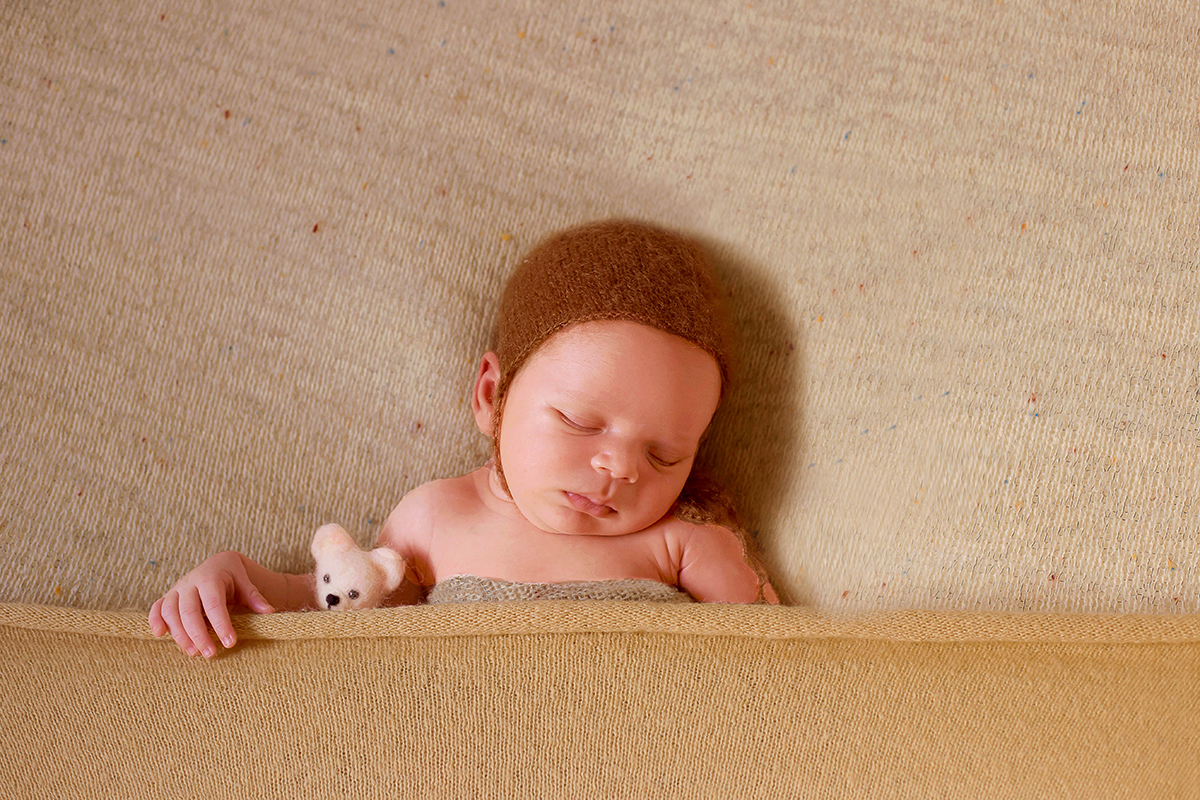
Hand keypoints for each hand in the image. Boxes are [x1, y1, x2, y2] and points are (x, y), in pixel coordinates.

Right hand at [148, 551, 274, 657]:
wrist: (219, 564)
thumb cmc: (235, 576)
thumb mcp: (246, 581)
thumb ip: (254, 597)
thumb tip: (269, 612)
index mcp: (211, 576)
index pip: (214, 603)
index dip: (221, 624)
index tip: (230, 642)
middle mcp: (191, 581)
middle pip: (189, 610)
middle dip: (199, 634)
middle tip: (210, 654)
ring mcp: (178, 589)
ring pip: (171, 611)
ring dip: (180, 634)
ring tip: (194, 653)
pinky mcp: (169, 596)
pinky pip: (157, 607)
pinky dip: (155, 620)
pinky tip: (160, 634)